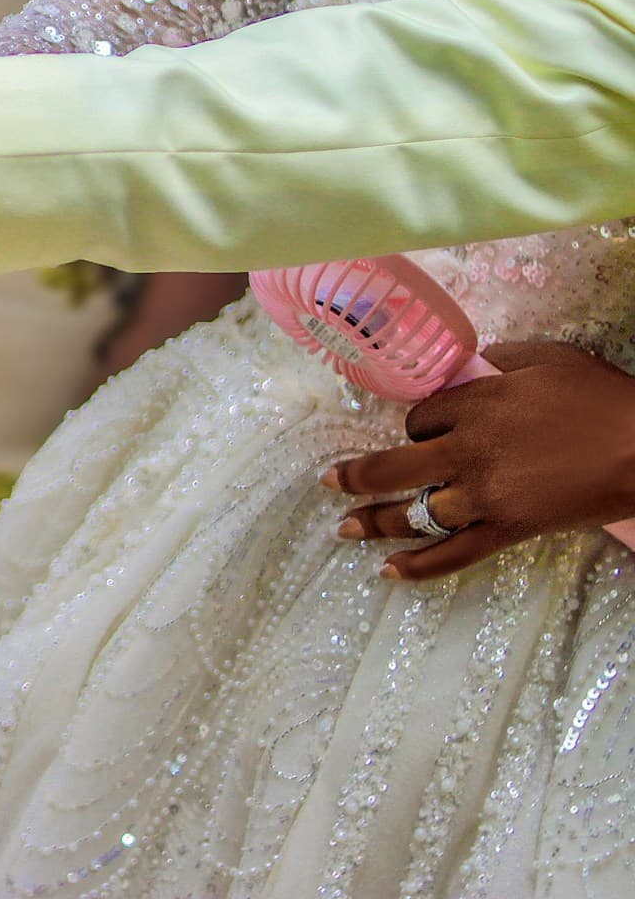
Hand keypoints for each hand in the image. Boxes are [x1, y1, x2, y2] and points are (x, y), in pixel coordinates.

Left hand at [323, 341, 634, 581]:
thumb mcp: (547, 358)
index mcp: (474, 405)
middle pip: (393, 466)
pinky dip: (419, 566)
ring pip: (412, 513)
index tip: (430, 426)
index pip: (420, 417)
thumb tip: (473, 365)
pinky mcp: (508, 530)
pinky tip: (388, 572)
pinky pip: (454, 553)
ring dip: (373, 523)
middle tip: (328, 481)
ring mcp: (484, 496)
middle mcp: (467, 452)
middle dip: (355, 476)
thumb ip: (501, 358)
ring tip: (344, 528)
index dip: (420, 423)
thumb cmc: (601, 398)